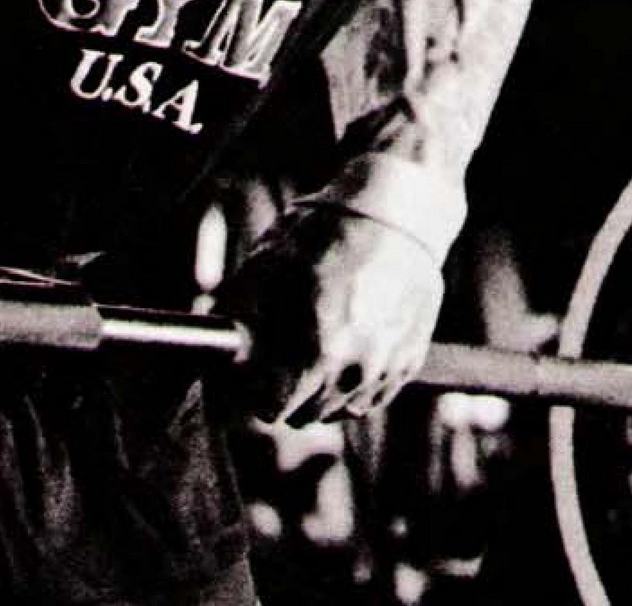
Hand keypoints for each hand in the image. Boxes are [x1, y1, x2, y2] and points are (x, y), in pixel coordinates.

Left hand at [227, 206, 446, 424]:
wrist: (396, 215)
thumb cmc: (325, 234)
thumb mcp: (267, 268)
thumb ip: (241, 319)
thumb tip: (222, 352)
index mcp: (316, 352)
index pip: (272, 409)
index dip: (253, 392)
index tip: (249, 376)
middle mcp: (355, 371)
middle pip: (306, 415)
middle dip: (285, 393)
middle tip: (276, 362)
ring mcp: (386, 369)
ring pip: (343, 410)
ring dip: (321, 394)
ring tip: (311, 352)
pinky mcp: (409, 362)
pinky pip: (373, 397)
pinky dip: (354, 386)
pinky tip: (343, 354)